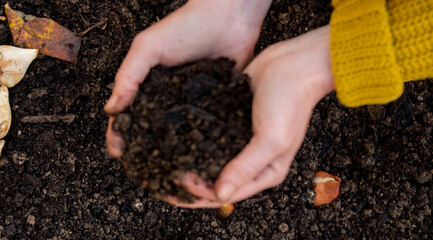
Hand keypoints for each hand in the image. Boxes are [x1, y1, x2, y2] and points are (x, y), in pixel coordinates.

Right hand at [105, 0, 271, 157]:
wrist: (230, 16)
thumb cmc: (186, 25)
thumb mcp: (149, 47)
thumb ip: (129, 76)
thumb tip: (111, 109)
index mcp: (145, 87)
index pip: (126, 117)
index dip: (119, 136)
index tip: (119, 153)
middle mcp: (165, 99)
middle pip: (150, 132)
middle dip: (144, 153)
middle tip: (144, 173)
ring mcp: (189, 106)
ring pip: (176, 136)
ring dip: (173, 154)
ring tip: (172, 174)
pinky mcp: (214, 107)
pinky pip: (204, 130)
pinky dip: (200, 144)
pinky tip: (200, 160)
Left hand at [171, 25, 335, 207]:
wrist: (294, 63)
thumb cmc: (289, 102)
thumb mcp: (271, 140)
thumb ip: (245, 168)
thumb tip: (220, 195)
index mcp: (265, 173)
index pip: (225, 195)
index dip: (198, 195)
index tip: (173, 186)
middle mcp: (251, 161)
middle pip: (214, 181)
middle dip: (188, 183)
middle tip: (159, 179)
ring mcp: (239, 140)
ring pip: (207, 159)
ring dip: (187, 162)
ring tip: (160, 161)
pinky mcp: (229, 121)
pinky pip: (207, 136)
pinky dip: (191, 139)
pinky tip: (170, 136)